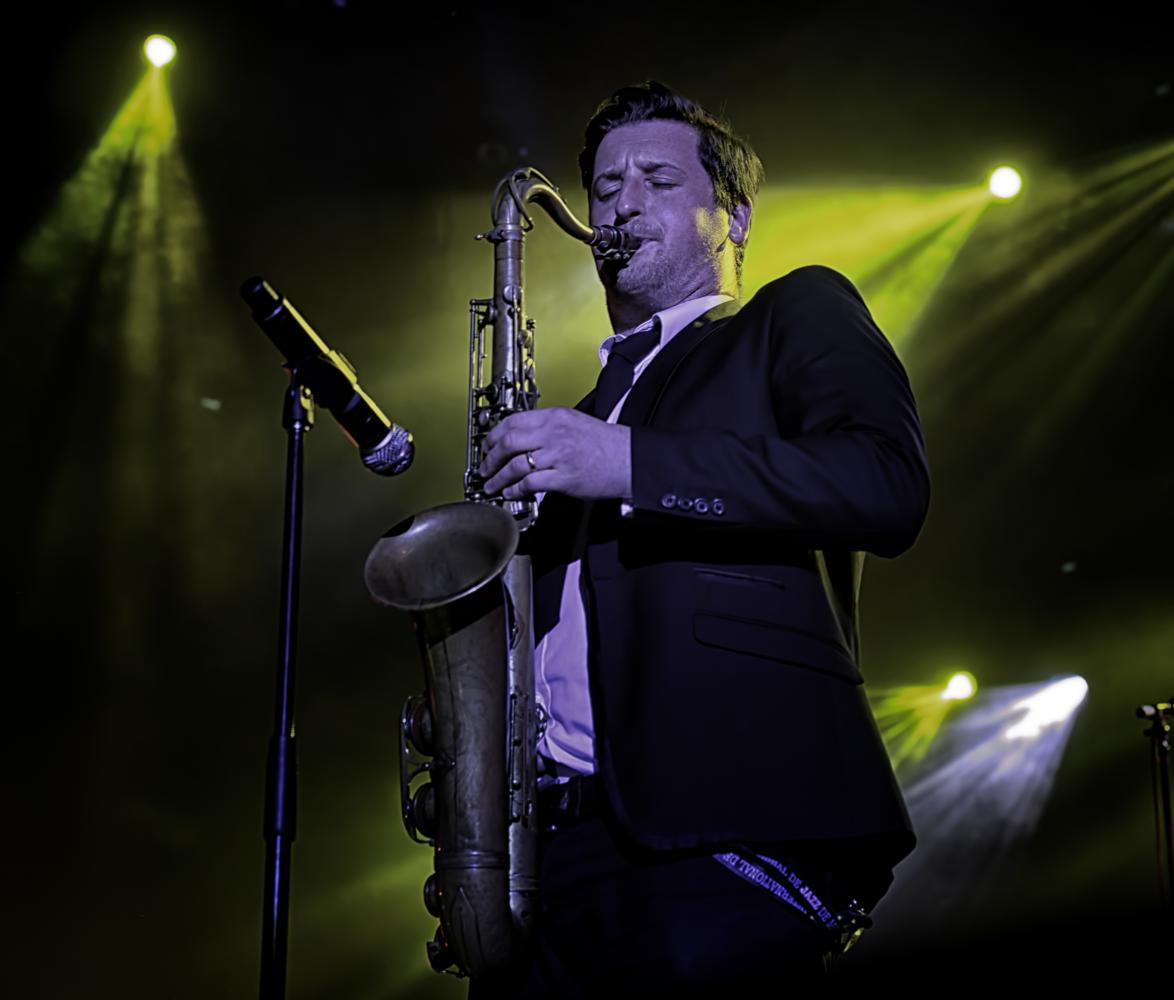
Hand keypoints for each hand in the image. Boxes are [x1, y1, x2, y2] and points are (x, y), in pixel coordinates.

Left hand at [480, 408, 631, 500]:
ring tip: (491, 485)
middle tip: (484, 467)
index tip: (488, 445)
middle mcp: (554, 434)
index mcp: (555, 417)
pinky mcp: (563, 478)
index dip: (494, 435)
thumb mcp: (575, 422)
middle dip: (490, 457)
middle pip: (509, 442)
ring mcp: (558, 456)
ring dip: (498, 477)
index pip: (513, 421)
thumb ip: (549, 427)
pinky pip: (530, 483)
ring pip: (515, 465)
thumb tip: (523, 436)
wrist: (629, 459)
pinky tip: (511, 492)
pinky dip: (516, 489)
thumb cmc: (606, 444)